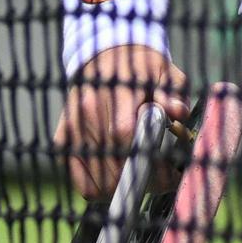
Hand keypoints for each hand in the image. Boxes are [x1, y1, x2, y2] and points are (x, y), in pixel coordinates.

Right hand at [57, 44, 189, 201]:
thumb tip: (178, 113)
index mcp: (115, 92)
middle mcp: (88, 110)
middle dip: (142, 180)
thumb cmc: (143, 68)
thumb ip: (174, 93)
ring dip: (123, 189)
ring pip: (96, 180)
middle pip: (112, 162)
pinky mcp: (63, 138)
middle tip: (162, 181)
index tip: (169, 174)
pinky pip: (79, 180)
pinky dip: (101, 188)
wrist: (105, 53)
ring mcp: (73, 127)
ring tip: (142, 180)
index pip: (124, 134)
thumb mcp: (166, 72)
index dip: (149, 161)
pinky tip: (119, 181)